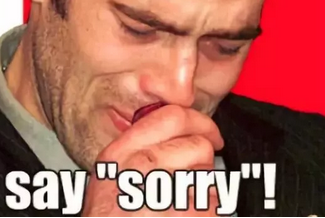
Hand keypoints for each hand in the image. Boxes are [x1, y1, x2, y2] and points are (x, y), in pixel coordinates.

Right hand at [82, 105, 223, 216]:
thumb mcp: (108, 178)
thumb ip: (133, 150)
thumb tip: (172, 128)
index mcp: (120, 154)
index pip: (171, 117)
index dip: (197, 121)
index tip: (206, 131)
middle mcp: (143, 170)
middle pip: (199, 145)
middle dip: (201, 161)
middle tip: (186, 179)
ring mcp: (170, 195)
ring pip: (210, 177)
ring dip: (202, 192)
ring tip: (178, 209)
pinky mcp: (193, 215)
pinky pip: (216, 204)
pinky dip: (207, 213)